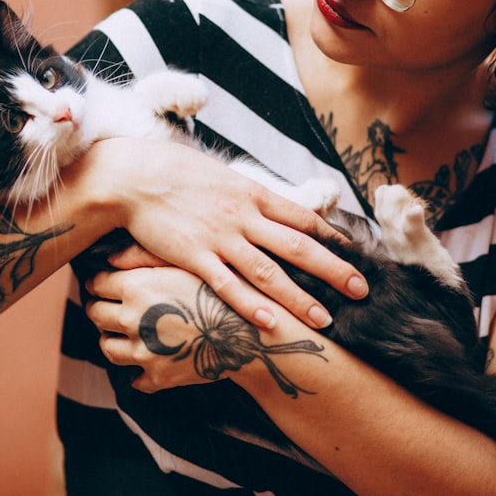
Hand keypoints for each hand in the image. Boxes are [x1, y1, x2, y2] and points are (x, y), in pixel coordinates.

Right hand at [75, 138, 366, 329]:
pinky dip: (249, 305)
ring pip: (268, 272)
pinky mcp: (193, 255)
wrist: (134, 175)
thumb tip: (270, 206)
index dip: (333, 238)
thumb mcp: (221, 175)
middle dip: (333, 271)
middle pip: (299, 247)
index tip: (356, 255)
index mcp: (252, 194)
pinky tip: (269, 322)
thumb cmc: (175, 172)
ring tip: (324, 320)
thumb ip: (247, 195)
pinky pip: (226, 285)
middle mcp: (243, 216)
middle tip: (361, 291)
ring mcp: (219, 237)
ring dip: (299, 298)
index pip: (303, 218)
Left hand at [84, 265, 218, 392]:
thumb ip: (141, 255)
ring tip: (124, 332)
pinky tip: (148, 358)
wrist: (251, 332)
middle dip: (101, 308)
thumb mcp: (183, 261)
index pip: (97, 284)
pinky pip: (135, 379)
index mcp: (135, 287)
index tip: (104, 284)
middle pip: (96, 314)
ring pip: (108, 348)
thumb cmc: (221, 288)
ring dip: (111, 339)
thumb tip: (109, 259)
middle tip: (110, 306)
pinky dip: (138, 371)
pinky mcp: (158, 377)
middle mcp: (132, 319)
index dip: (100, 283)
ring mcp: (143, 352)